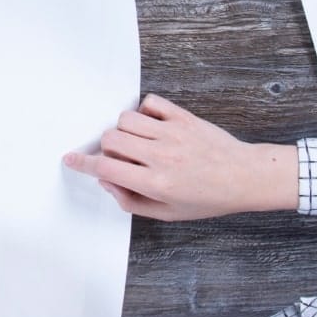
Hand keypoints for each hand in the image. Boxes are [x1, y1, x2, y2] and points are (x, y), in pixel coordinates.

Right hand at [62, 95, 297, 220]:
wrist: (245, 177)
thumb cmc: (209, 199)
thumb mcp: (168, 212)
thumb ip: (132, 201)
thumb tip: (107, 181)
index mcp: (155, 182)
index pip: (106, 167)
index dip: (82, 162)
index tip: (71, 158)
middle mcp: (161, 155)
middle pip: (111, 138)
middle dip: (106, 148)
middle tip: (121, 158)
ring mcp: (172, 133)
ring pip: (126, 119)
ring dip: (124, 131)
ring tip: (139, 143)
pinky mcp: (183, 117)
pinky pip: (150, 103)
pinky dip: (144, 111)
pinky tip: (152, 126)